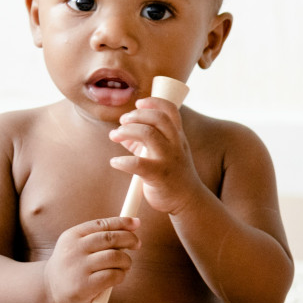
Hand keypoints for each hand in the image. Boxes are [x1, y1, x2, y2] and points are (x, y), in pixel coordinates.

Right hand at [43, 216, 139, 302]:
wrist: (50, 288)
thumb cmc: (73, 263)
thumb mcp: (78, 244)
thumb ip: (99, 235)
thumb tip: (133, 224)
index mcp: (72, 235)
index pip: (101, 224)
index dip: (122, 222)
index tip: (136, 223)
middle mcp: (73, 250)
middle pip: (110, 238)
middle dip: (129, 239)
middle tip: (136, 244)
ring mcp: (78, 268)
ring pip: (114, 257)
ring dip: (126, 260)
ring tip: (125, 264)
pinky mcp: (84, 286)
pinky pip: (113, 275)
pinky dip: (121, 275)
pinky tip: (118, 276)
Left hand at [109, 97, 204, 214]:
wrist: (187, 200)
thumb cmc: (173, 174)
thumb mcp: (164, 153)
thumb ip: (142, 142)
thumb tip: (120, 133)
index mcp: (177, 136)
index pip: (170, 110)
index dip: (154, 102)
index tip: (139, 103)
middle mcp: (175, 144)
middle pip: (158, 118)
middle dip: (136, 115)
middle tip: (122, 121)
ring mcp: (169, 159)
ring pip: (148, 134)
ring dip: (127, 131)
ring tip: (115, 135)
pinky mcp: (159, 175)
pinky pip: (138, 164)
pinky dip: (122, 161)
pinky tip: (115, 162)